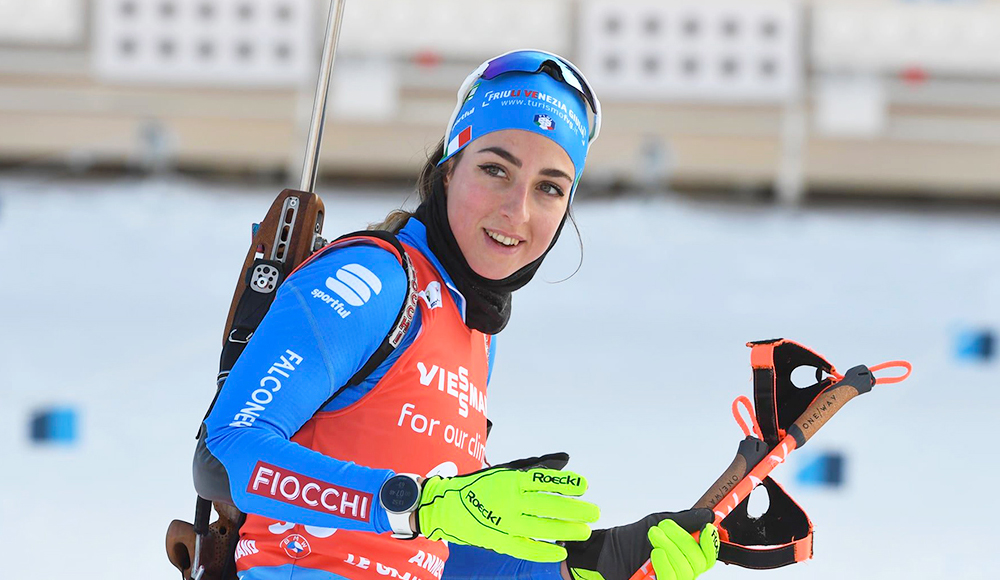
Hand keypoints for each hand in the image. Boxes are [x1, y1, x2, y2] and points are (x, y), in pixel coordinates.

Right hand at [416, 455, 598, 561]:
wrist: (446, 507)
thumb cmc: (480, 487)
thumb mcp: (505, 473)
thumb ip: (533, 472)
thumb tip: (563, 464)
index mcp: (511, 481)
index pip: (544, 481)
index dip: (566, 483)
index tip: (585, 485)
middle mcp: (509, 501)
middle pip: (548, 506)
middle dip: (575, 510)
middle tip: (594, 512)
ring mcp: (504, 522)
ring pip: (541, 528)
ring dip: (566, 530)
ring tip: (584, 530)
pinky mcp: (499, 540)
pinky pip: (525, 548)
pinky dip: (544, 551)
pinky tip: (561, 550)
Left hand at [565, 509, 716, 579]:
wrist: (607, 551)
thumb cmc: (630, 540)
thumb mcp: (658, 522)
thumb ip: (684, 520)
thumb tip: (708, 516)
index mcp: (684, 553)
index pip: (708, 554)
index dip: (711, 542)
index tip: (706, 529)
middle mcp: (681, 568)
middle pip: (699, 560)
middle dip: (682, 539)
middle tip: (663, 528)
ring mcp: (671, 578)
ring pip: (686, 568)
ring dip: (669, 547)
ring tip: (653, 536)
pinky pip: (672, 578)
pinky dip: (664, 562)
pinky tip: (655, 553)